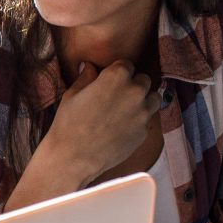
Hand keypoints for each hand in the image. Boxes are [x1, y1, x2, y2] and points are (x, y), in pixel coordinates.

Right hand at [26, 62, 161, 190]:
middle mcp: (135, 92)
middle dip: (133, 85)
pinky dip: (138, 121)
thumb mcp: (72, 94)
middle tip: (118, 96)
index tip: (110, 80)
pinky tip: (122, 128)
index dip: (117, 71)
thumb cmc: (68, 123)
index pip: (127, 64)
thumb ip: (86, 77)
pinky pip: (147, 120)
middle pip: (144, 80)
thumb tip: (89, 66)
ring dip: (143, 101)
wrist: (73, 158)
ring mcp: (142, 113)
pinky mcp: (144, 132)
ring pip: (153, 99)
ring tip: (126, 109)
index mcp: (117, 76)